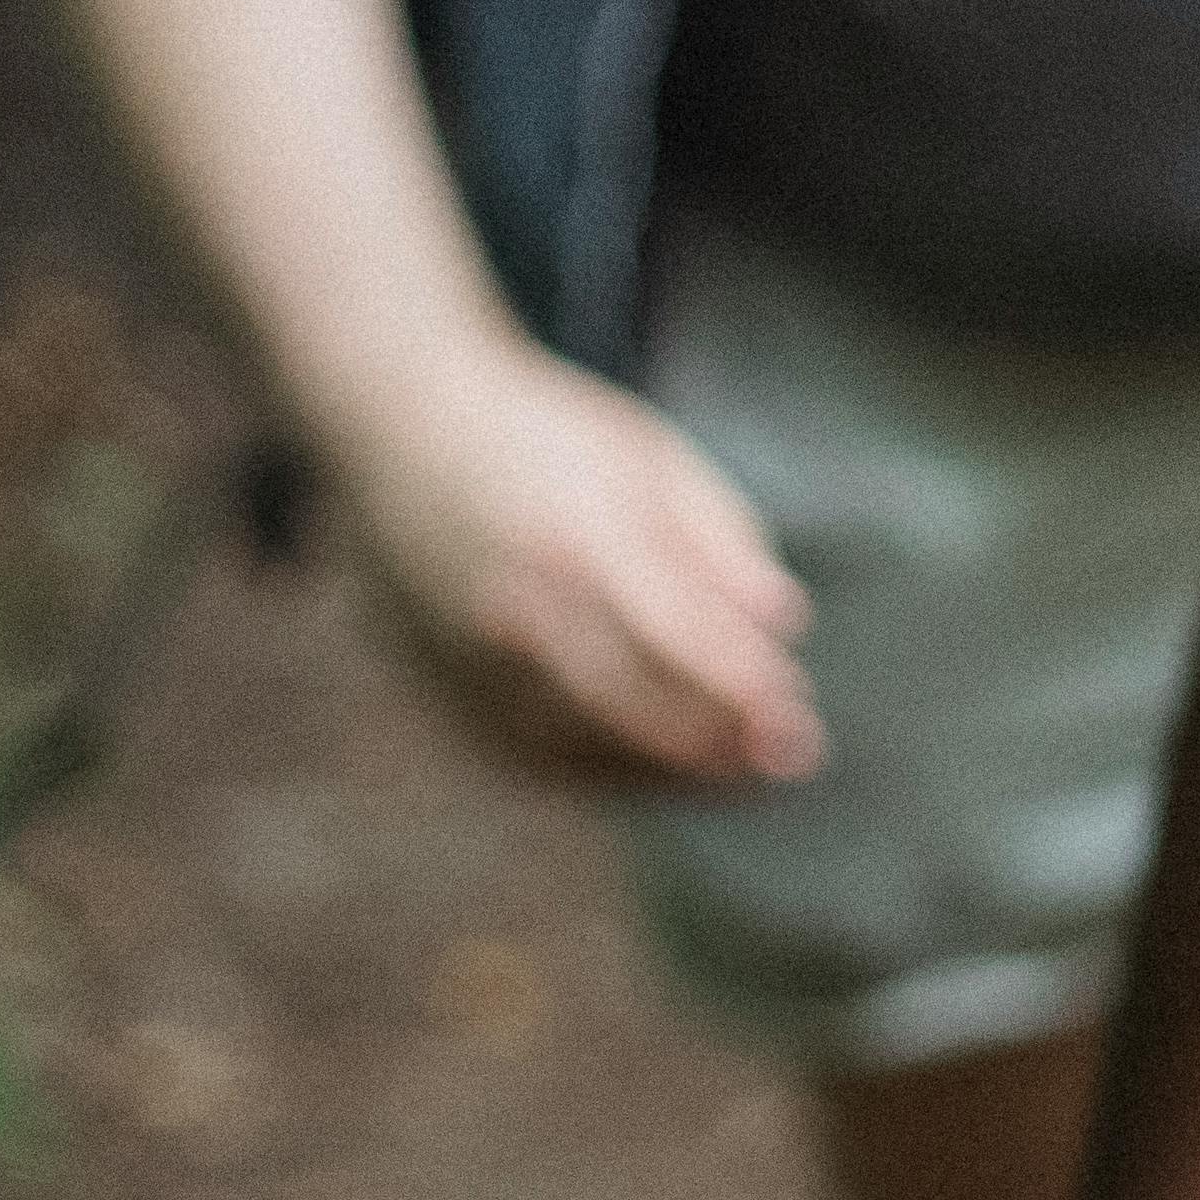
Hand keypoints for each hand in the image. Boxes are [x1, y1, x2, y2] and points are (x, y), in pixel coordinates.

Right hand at [323, 338, 827, 788]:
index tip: (799, 722)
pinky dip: (611, 769)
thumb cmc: (548, 436)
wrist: (401, 430)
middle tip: (795, 757)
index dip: (739, 688)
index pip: (674, 633)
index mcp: (577, 537)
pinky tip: (674, 766)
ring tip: (752, 769)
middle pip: (629, 705)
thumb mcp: (650, 457)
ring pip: (585, 744)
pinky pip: (538, 754)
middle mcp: (517, 608)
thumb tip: (787, 622)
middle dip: (716, 744)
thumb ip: (721, 540)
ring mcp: (471, 657)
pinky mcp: (448, 687)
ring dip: (673, 769)